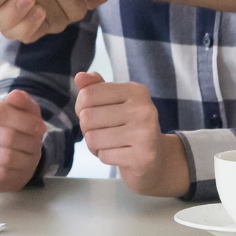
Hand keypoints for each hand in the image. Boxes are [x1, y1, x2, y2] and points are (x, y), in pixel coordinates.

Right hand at [0, 89, 47, 190]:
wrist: (2, 152)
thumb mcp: (24, 109)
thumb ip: (22, 101)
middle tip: (37, 144)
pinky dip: (16, 171)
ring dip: (25, 158)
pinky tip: (19, 166)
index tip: (41, 127)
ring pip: (4, 157)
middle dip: (28, 142)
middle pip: (5, 136)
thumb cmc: (14, 126)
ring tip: (30, 155)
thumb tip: (16, 96)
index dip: (24, 121)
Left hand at [74, 72, 189, 197]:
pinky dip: (105, 157)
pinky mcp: (143, 157)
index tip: (95, 113)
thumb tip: (79, 77)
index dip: (82, 108)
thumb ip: (95, 87)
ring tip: (111, 144)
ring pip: (93, 138)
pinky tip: (119, 155)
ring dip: (95, 145)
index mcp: (135, 91)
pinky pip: (104, 156)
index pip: (88, 94)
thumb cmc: (129, 127)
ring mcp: (145, 133)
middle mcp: (143, 109)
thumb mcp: (114, 102)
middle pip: (87, 117)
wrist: (156, 159)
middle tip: (103, 132)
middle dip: (87, 129)